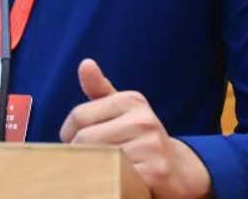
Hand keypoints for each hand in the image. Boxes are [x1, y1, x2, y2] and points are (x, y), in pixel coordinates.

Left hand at [59, 59, 212, 197]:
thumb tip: (85, 64)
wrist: (178, 171)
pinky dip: (107, 184)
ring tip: (100, 173)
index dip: (69, 135)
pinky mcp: (154, 173)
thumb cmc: (141, 138)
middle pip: (84, 139)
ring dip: (92, 172)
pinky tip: (115, 182)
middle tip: (87, 163)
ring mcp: (150, 146)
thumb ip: (101, 90)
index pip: (79, 116)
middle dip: (78, 156)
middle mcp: (142, 120)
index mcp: (132, 100)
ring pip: (96, 161)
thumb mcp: (124, 111)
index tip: (77, 146)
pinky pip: (114, 180)